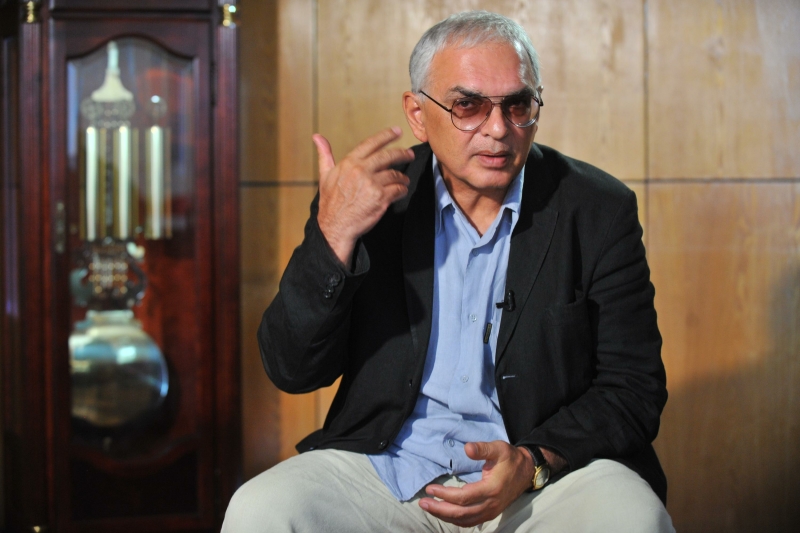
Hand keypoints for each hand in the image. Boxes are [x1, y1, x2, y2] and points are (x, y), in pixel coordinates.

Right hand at [313, 127, 414, 267]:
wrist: (335, 226)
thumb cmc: (330, 203)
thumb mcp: (325, 175)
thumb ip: (325, 155)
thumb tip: (317, 137)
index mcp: (349, 163)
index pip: (371, 143)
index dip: (386, 135)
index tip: (396, 131)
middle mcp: (361, 170)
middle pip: (388, 156)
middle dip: (402, 153)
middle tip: (409, 155)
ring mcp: (372, 184)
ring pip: (395, 174)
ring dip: (402, 177)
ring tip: (403, 180)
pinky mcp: (381, 198)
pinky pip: (398, 189)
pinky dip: (402, 190)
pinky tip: (401, 191)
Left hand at [418, 441, 534, 526]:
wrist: (526, 472)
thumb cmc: (510, 458)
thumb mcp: (498, 448)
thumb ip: (482, 449)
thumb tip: (467, 448)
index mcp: (491, 489)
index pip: (463, 497)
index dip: (445, 494)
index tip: (430, 488)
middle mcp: (491, 504)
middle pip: (460, 513)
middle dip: (439, 509)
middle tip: (422, 503)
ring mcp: (491, 512)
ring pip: (464, 521)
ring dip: (444, 516)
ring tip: (429, 508)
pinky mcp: (490, 514)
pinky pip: (470, 522)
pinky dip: (455, 520)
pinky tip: (444, 514)